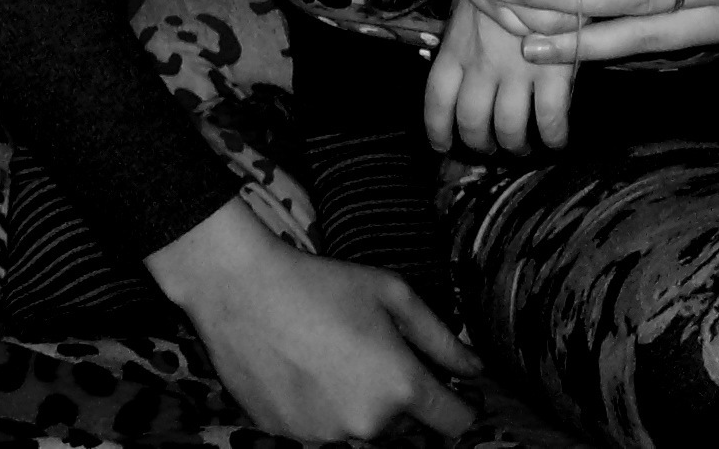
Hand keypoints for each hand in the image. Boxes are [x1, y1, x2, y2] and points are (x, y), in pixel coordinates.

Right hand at [149, 197, 477, 438]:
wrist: (245, 292)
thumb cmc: (322, 284)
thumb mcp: (393, 294)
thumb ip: (440, 338)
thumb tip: (474, 368)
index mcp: (399, 387)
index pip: (453, 423)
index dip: (460, 405)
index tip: (455, 391)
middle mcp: (366, 424)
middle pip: (402, 425)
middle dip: (398, 397)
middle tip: (372, 350)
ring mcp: (324, 437)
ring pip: (359, 427)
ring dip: (357, 402)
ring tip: (331, 352)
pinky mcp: (288, 437)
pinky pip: (319, 429)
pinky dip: (320, 406)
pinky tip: (304, 366)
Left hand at [425, 0, 573, 153]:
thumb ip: (467, 35)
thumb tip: (464, 65)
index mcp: (457, 45)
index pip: (436, 101)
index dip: (437, 129)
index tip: (441, 145)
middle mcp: (481, 64)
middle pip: (471, 122)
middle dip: (479, 143)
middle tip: (489, 148)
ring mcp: (518, 70)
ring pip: (509, 128)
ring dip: (514, 144)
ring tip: (521, 145)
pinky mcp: (555, 71)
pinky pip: (550, 119)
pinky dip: (553, 137)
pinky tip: (556, 139)